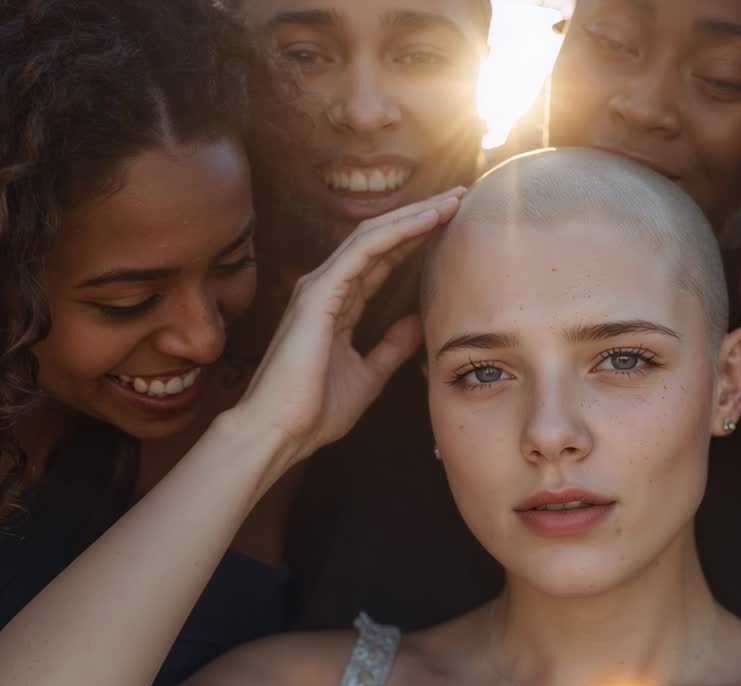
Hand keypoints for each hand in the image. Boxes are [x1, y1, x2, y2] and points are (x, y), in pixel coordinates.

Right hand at [236, 189, 462, 464]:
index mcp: (337, 306)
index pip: (381, 261)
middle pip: (380, 240)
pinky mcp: (319, 294)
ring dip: (413, 216)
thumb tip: (420, 324)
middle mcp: (327, 288)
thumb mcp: (369, 375)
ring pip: (373, 237)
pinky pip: (363, 251)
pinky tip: (426, 221)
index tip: (450, 225)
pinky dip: (396, 232)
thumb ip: (392, 347)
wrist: (281, 432)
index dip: (414, 240)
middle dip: (419, 216)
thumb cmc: (316, 410)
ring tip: (450, 201)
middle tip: (458, 198)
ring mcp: (320, 288)